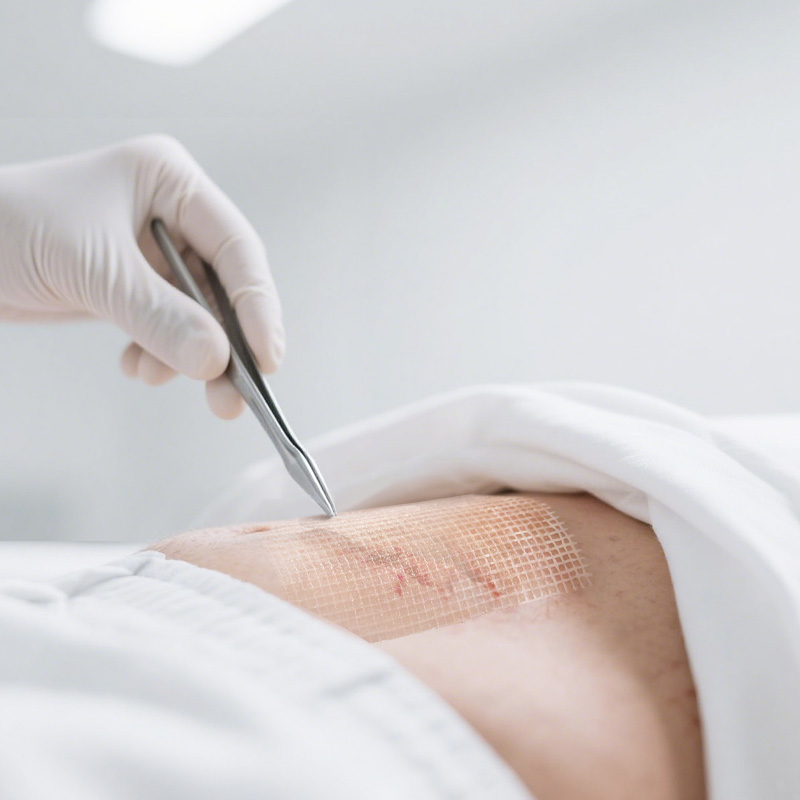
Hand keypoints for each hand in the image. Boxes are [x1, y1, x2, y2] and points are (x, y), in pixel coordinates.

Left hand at [0, 134, 283, 418]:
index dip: (257, 306)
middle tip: (235, 395)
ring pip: (198, 314)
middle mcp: (170, 214)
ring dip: (190, 356)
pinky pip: (167, 327)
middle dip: (227, 343)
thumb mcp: (94, 270)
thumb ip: (159, 316)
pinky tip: (136, 366)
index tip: (266, 358)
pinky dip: (159, 354)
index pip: (237, 249)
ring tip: (163, 380)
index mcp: (171, 182)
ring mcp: (152, 252)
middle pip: (224, 287)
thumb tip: (215, 361)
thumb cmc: (9, 225)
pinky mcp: (133, 285)